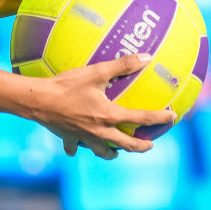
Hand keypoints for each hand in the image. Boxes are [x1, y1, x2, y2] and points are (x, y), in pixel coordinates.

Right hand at [24, 54, 175, 158]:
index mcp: (110, 116)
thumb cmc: (66, 85)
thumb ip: (122, 65)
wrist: (37, 101)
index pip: (142, 119)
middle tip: (149, 144)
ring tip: (117, 149)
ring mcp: (84, 138)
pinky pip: (75, 147)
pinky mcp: (68, 138)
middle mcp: (100, 132)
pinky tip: (78, 143)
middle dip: (141, 146)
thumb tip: (146, 57)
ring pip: (103, 152)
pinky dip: (78, 147)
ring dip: (113, 152)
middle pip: (127, 145)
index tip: (173, 117)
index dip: (160, 118)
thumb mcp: (95, 72)